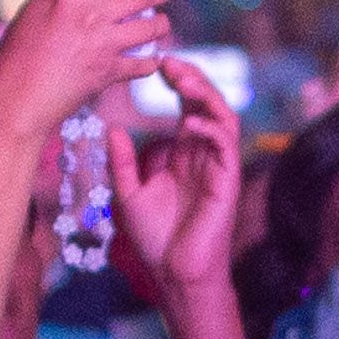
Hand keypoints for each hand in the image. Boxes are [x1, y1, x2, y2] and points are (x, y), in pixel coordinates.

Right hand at [0, 0, 170, 147]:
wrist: (18, 98)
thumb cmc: (15, 57)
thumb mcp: (33, 12)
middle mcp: (91, 16)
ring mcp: (104, 45)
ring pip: (151, 27)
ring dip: (160, 23)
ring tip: (160, 23)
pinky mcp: (110, 72)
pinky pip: (144, 64)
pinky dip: (151, 61)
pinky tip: (151, 58)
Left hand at [109, 57, 245, 309]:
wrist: (173, 275)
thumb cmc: (155, 239)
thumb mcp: (128, 194)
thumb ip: (122, 162)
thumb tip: (112, 128)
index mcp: (184, 154)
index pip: (188, 106)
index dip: (178, 82)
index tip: (158, 64)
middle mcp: (204, 155)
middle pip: (208, 104)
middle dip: (193, 79)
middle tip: (169, 63)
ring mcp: (218, 167)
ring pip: (223, 117)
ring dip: (206, 96)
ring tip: (183, 82)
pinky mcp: (227, 183)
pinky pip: (226, 145)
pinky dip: (211, 128)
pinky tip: (190, 122)